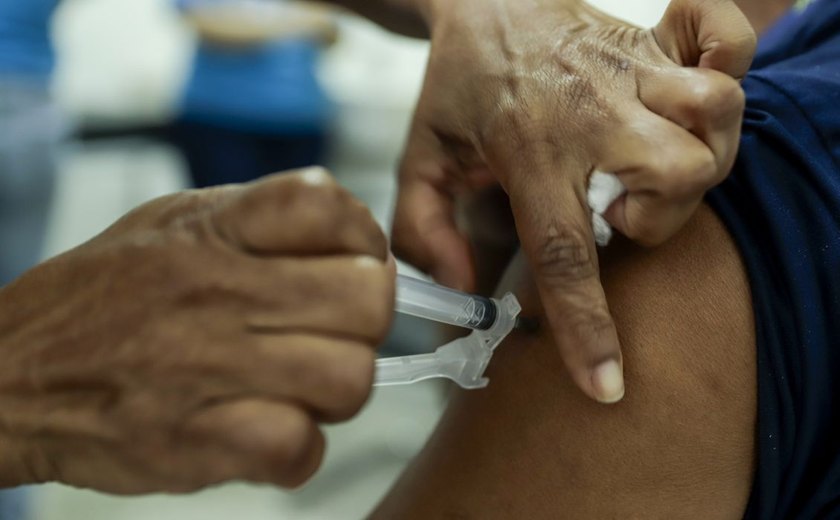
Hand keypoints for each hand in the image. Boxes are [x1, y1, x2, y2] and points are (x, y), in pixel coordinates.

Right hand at [0, 168, 393, 492]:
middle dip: (365, 322)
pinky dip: (297, 449)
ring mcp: (204, 366)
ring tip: (298, 386)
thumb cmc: (104, 296)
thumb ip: (260, 220)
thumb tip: (353, 236)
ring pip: (350, 377)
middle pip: (368, 299)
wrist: (6, 373)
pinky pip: (299, 446)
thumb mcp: (171, 223)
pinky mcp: (193, 441)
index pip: (330, 206)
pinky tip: (268, 434)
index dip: (363, 238)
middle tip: (330, 334)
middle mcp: (214, 289)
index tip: (350, 263)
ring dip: (337, 389)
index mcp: (213, 229)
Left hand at [392, 0, 754, 402]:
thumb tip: (459, 288)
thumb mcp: (418, 161)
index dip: (588, 327)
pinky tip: (691, 97)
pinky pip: (725, 39)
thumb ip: (421, 230)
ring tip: (648, 167)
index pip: (564, 251)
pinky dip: (729, 64)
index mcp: (527, 149)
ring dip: (699, 158)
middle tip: (619, 212)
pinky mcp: (653, 39)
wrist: (479, 2)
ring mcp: (629, 68)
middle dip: (660, 220)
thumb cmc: (455, 88)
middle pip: (675, 177)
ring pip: (714, 117)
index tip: (609, 384)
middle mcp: (589, 109)